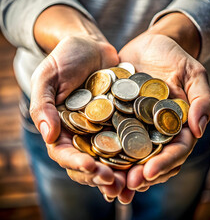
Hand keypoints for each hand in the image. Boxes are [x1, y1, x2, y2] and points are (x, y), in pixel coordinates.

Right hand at [30, 27, 118, 190]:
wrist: (90, 46)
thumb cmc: (64, 59)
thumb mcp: (48, 77)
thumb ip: (44, 105)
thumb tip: (48, 135)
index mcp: (60, 127)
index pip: (64, 152)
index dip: (76, 162)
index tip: (91, 166)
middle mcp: (81, 132)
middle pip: (88, 161)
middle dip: (100, 175)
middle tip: (115, 183)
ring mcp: (101, 128)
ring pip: (109, 157)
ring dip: (119, 172)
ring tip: (132, 182)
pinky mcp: (120, 120)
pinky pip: (126, 138)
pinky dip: (133, 152)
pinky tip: (145, 161)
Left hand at [118, 13, 209, 193]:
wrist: (150, 44)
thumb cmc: (174, 57)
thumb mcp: (192, 74)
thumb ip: (200, 99)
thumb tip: (199, 129)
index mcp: (176, 125)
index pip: (175, 150)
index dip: (164, 163)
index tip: (149, 173)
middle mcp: (155, 129)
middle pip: (151, 158)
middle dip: (140, 174)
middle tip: (126, 186)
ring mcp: (136, 124)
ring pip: (130, 153)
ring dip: (121, 170)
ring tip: (108, 182)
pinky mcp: (117, 115)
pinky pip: (111, 133)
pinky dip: (105, 148)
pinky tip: (94, 159)